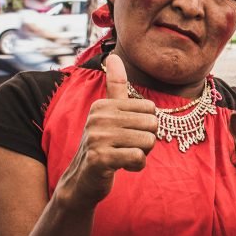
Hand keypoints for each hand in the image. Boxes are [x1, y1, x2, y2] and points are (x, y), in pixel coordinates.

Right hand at [56, 53, 159, 208]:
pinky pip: (138, 158)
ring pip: (148, 142)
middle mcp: (98, 117)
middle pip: (152, 124)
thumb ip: (115, 86)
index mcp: (103, 104)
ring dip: (142, 154)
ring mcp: (97, 137)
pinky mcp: (100, 158)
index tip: (128, 133)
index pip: (150, 108)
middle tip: (127, 147)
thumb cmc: (104, 145)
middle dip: (147, 141)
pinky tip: (122, 167)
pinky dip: (137, 166)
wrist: (83, 180)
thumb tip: (113, 55)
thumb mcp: (109, 114)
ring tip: (124, 156)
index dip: (146, 125)